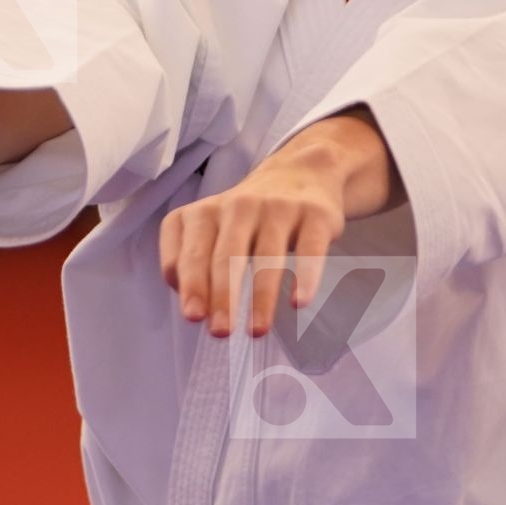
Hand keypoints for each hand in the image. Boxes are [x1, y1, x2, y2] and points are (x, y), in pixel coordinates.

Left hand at [157, 108, 399, 337]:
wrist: (302, 172)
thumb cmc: (247, 216)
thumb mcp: (211, 228)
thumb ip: (192, 261)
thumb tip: (195, 306)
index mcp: (204, 213)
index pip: (190, 251)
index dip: (191, 284)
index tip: (193, 317)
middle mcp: (238, 206)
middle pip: (226, 255)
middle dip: (222, 296)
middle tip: (220, 332)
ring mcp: (278, 208)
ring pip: (266, 256)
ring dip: (260, 297)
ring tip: (257, 331)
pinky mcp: (315, 214)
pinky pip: (310, 249)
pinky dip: (304, 277)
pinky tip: (298, 303)